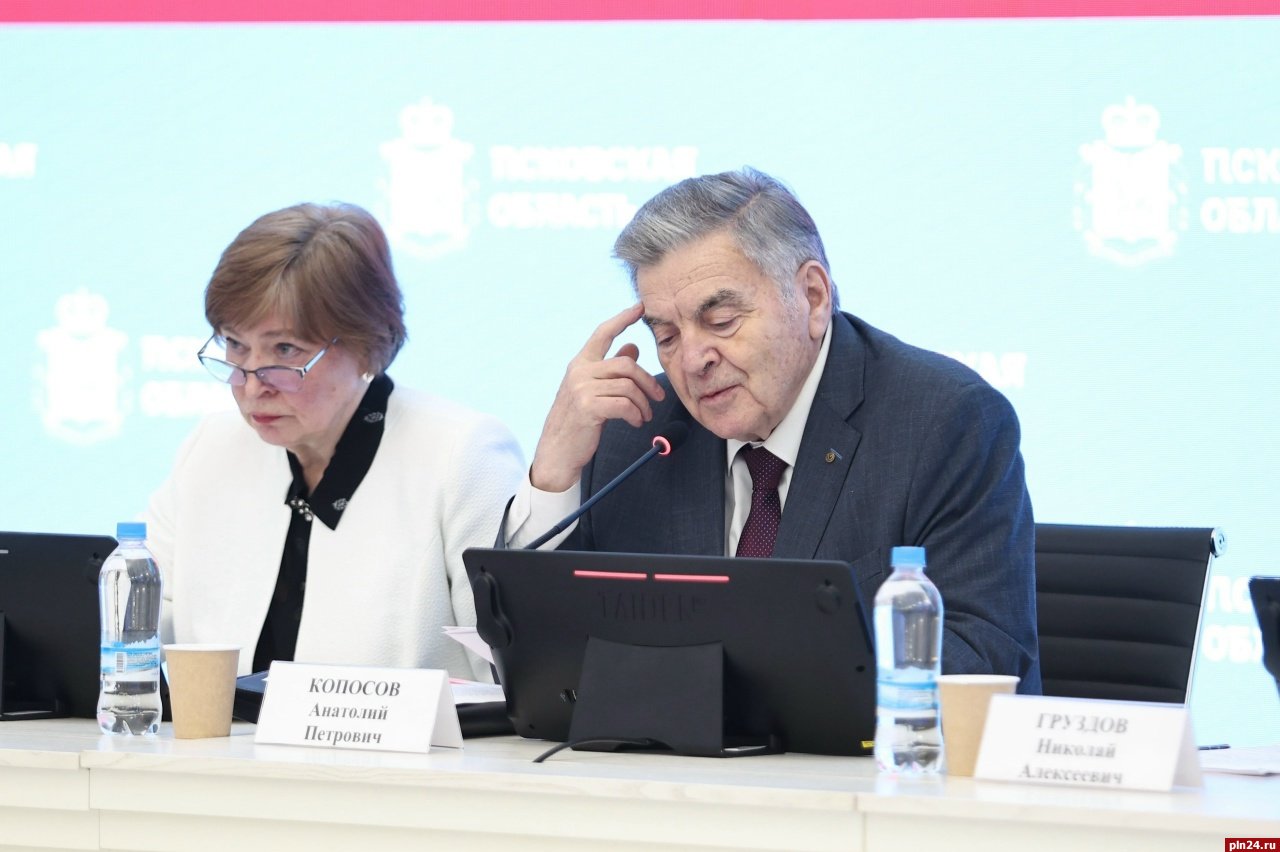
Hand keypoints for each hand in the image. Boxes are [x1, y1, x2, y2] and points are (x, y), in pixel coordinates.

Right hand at [529, 304, 665, 491]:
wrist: (558, 450)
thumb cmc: (578, 420)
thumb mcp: (594, 390)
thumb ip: (612, 369)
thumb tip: (632, 347)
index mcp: (580, 363)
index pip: (603, 333)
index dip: (622, 318)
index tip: (639, 307)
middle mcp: (579, 371)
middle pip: (626, 364)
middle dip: (647, 381)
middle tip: (658, 397)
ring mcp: (581, 388)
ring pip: (628, 386)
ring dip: (643, 403)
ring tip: (644, 416)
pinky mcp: (588, 407)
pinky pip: (624, 404)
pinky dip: (636, 414)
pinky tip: (636, 422)